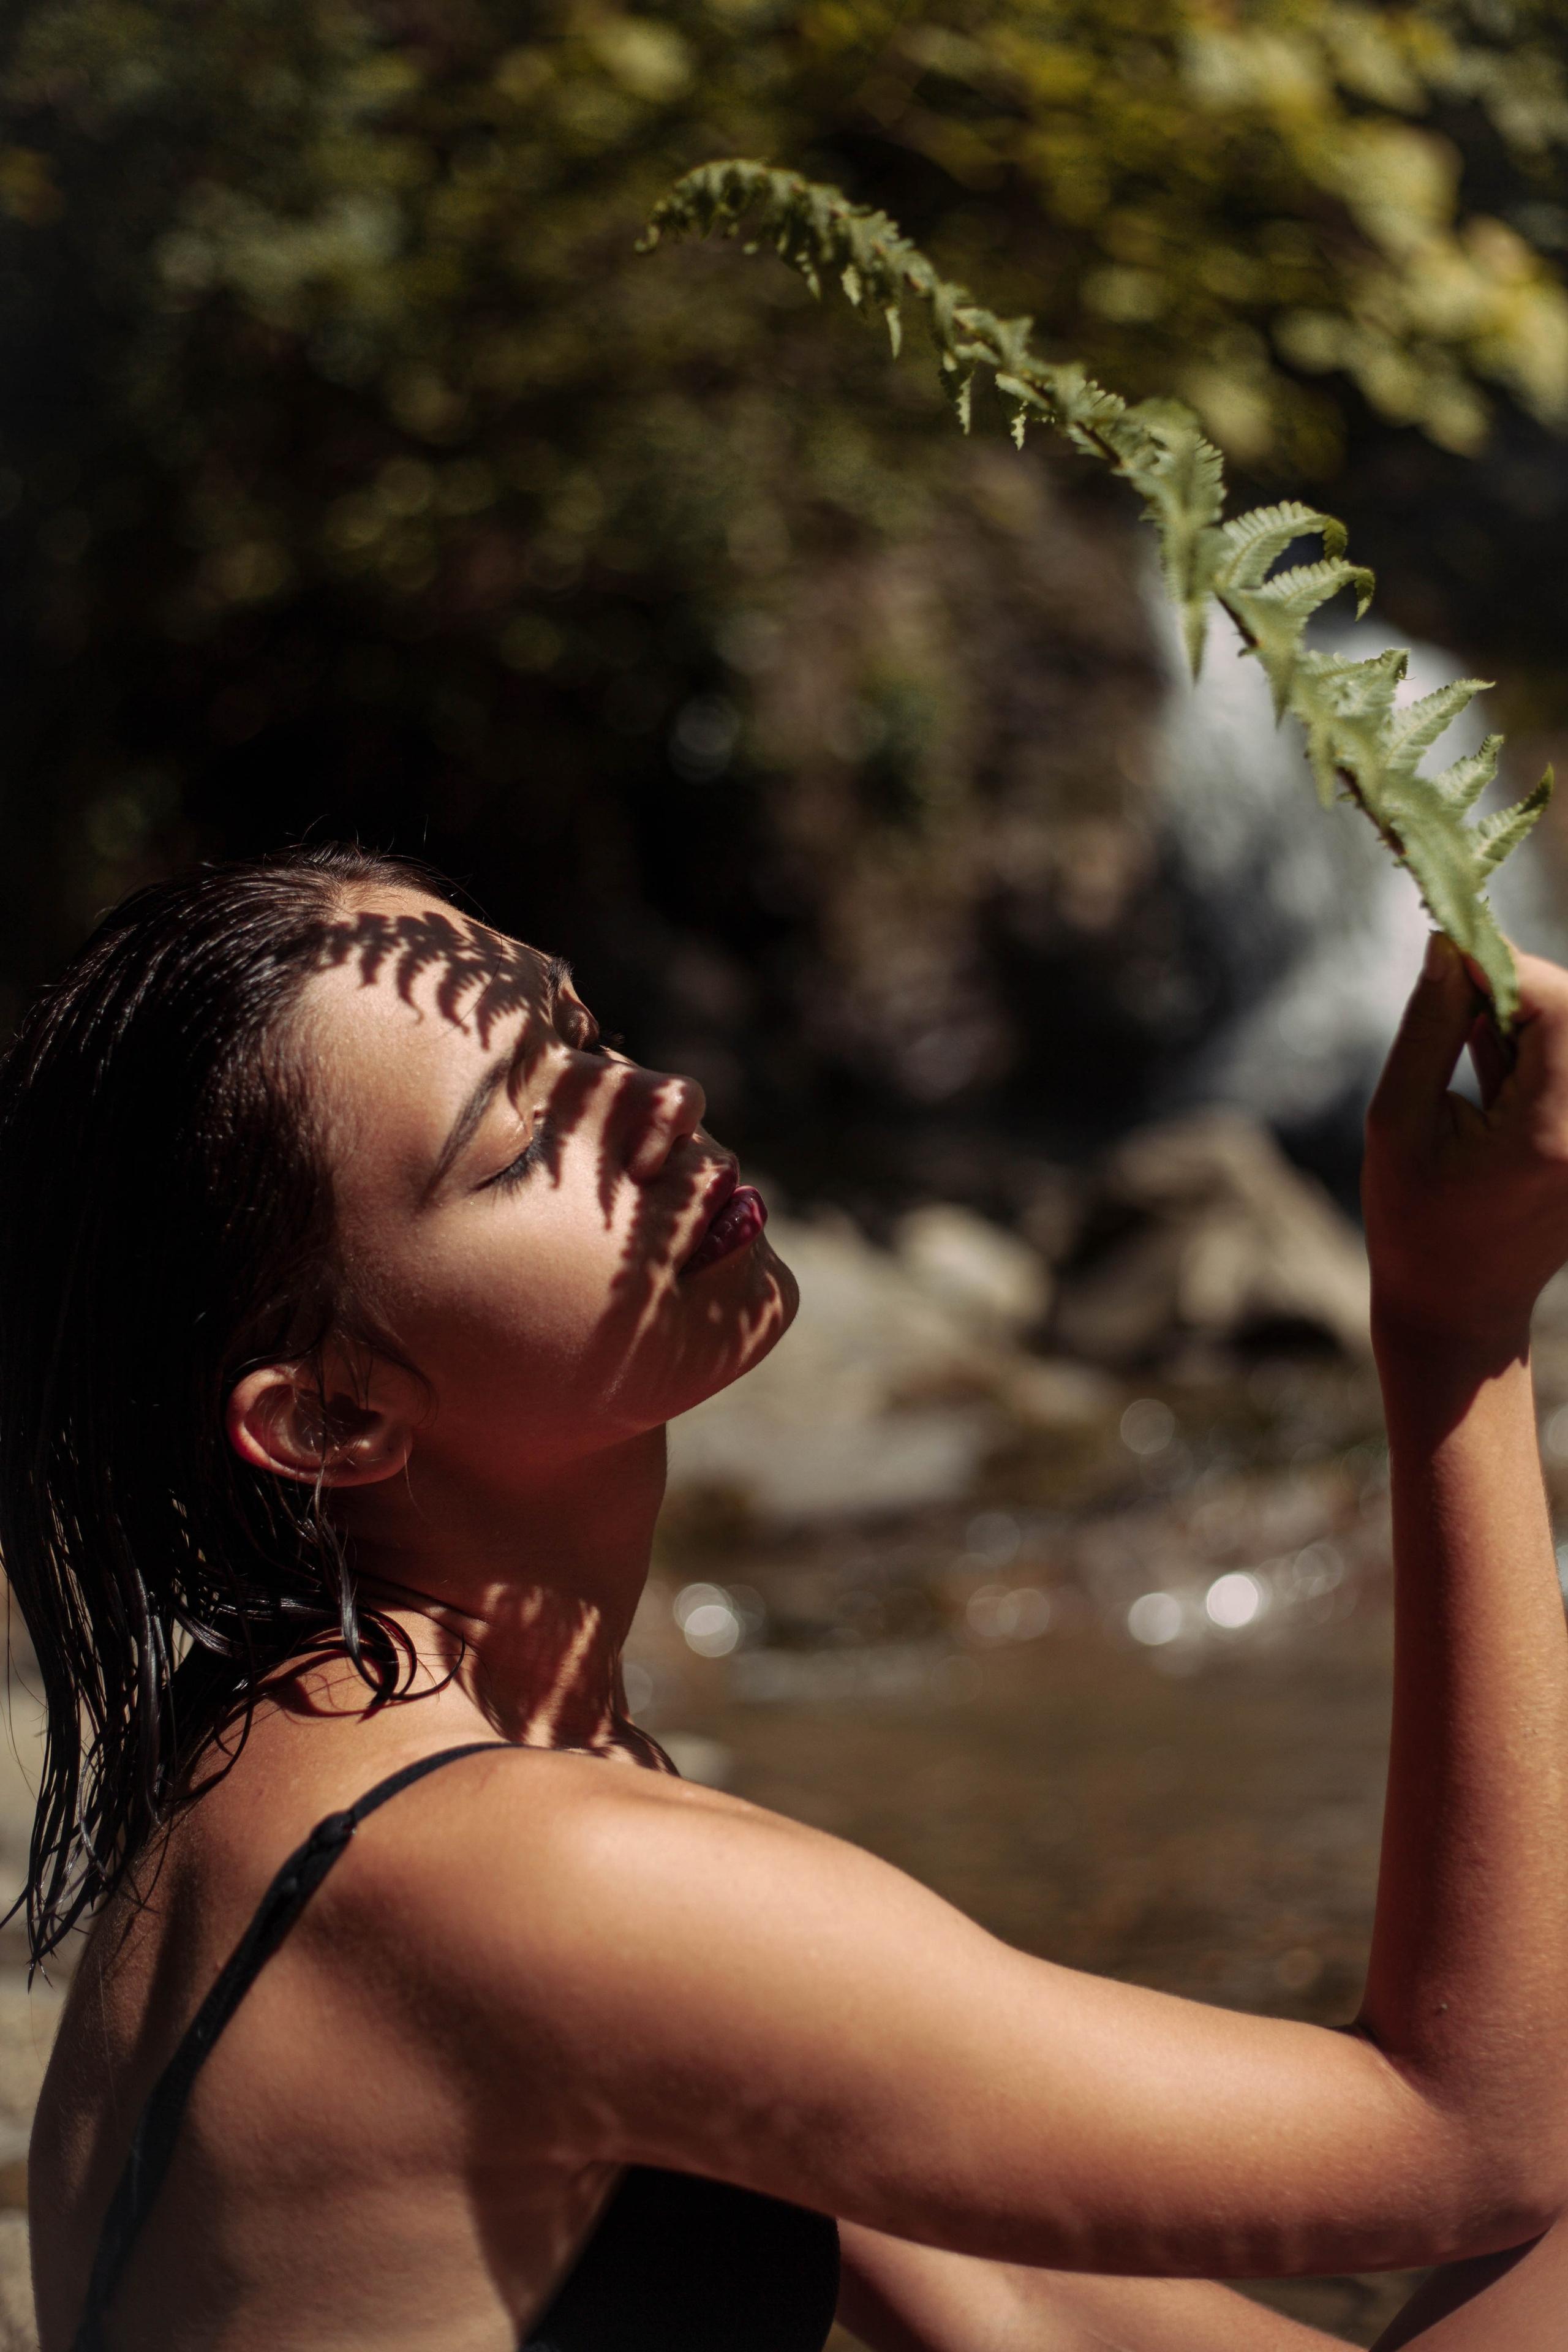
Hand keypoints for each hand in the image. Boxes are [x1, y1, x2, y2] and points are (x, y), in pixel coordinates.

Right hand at [1363, 934, 1567, 1357]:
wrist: (1458, 1308)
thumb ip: (1428, 1028)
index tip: (1449, 951)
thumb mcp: (1396, 1121)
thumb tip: (1448, 945)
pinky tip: (1489, 1090)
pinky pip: (1567, 1067)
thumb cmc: (1412, 1221)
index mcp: (1550, 1132)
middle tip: (1450, 1001)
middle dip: (1514, 989)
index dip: (1503, 963)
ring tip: (1469, 1078)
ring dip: (1520, 1024)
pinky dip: (1531, 1055)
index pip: (1556, 1003)